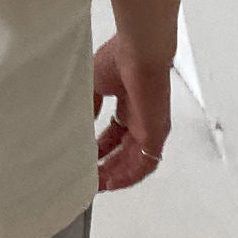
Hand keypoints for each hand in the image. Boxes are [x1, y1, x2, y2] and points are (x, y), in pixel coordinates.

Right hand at [93, 32, 172, 190]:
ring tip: (97, 185)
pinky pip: (144, 164)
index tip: (86, 157)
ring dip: (116, 175)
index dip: (100, 147)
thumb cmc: (119, 58)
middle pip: (124, 150)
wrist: (139, 52)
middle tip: (90, 178)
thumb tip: (82, 122)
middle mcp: (141, 119)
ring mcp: (150, 128)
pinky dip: (128, 176)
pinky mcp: (155, 135)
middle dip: (107, 166)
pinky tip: (112, 182)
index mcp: (128, 103)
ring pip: (134, 161)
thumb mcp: (95, 83)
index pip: (115, 132)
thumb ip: (90, 104)